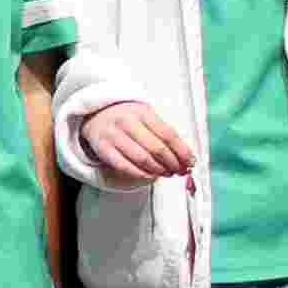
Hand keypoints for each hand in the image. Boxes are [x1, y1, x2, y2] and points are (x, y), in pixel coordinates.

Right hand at [79, 103, 198, 186]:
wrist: (96, 114)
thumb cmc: (127, 118)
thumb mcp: (146, 117)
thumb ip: (164, 135)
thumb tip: (186, 158)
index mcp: (142, 112)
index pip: (168, 134)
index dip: (182, 151)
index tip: (190, 162)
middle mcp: (127, 122)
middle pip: (156, 148)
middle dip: (172, 163)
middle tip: (179, 170)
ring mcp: (113, 135)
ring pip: (142, 159)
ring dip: (158, 170)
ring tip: (167, 173)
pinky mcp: (103, 148)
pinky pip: (125, 166)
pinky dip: (141, 174)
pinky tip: (150, 175)